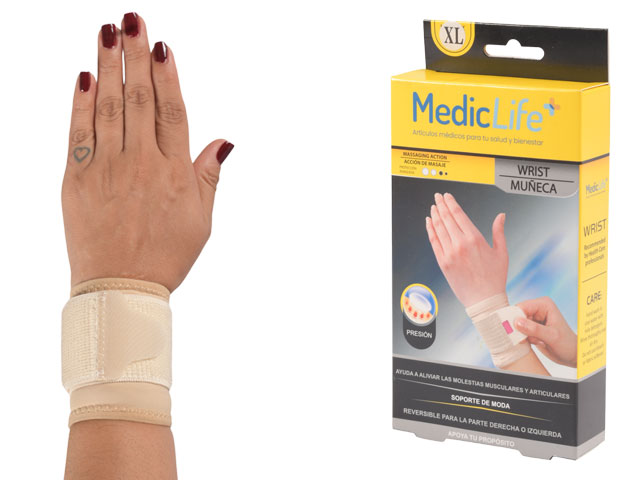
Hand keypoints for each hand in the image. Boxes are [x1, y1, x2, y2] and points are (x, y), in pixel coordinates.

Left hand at [62, 14, 232, 291]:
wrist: (119, 287)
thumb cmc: (166, 255)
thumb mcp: (201, 219)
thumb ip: (208, 175)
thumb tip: (223, 140)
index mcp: (174, 174)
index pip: (172, 112)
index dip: (167, 76)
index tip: (161, 45)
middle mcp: (141, 164)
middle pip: (139, 99)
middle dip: (134, 56)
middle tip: (131, 20)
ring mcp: (107, 169)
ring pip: (108, 107)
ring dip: (107, 67)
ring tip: (106, 33)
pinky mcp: (77, 179)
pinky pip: (79, 132)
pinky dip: (81, 103)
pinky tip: (84, 77)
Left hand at [425, 192, 506, 306]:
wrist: (484, 300)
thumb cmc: (495, 277)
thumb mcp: (501, 252)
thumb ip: (499, 231)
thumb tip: (501, 215)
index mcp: (475, 239)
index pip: (459, 215)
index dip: (451, 203)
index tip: (447, 196)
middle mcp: (460, 244)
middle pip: (447, 219)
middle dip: (441, 205)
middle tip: (437, 196)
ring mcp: (449, 254)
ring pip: (439, 229)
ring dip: (435, 215)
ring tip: (433, 206)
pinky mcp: (442, 263)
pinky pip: (434, 242)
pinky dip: (430, 230)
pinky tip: (429, 222)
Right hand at [515, 297, 576, 367]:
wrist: (570, 354)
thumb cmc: (567, 344)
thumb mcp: (552, 336)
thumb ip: (534, 329)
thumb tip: (516, 322)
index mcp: (544, 304)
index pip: (522, 307)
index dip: (515, 318)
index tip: (515, 331)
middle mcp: (537, 309)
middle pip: (517, 315)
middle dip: (520, 329)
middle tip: (531, 338)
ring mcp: (533, 318)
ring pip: (516, 325)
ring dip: (524, 335)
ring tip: (539, 340)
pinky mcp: (530, 327)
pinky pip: (519, 331)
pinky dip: (525, 339)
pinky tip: (537, 342)